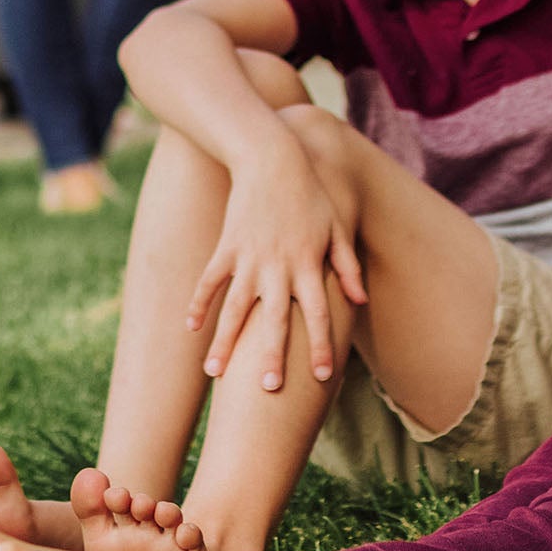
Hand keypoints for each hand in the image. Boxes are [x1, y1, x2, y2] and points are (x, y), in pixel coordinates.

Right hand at [190, 146, 367, 388]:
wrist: (272, 159)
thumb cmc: (310, 194)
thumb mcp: (337, 227)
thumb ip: (347, 266)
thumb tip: (360, 300)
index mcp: (308, 265)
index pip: (317, 314)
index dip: (319, 345)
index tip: (322, 377)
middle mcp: (278, 267)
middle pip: (275, 320)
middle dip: (270, 356)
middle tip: (268, 390)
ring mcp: (248, 258)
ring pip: (235, 308)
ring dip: (224, 342)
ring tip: (215, 374)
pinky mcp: (226, 247)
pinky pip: (210, 281)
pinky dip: (199, 304)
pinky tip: (191, 329)